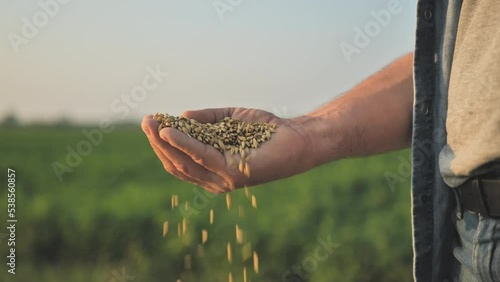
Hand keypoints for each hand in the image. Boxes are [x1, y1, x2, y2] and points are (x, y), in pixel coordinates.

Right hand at [141, 107, 313, 193]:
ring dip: (165, 143)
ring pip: (185, 163)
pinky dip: (184, 143)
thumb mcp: (229, 120)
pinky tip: (170, 130)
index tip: (151, 122)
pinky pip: (202, 157)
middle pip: (177, 163)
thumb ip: (206, 119)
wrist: (297, 136)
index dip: (163, 142)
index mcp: (212, 168)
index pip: (179, 159)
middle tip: (146, 121)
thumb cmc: (266, 129)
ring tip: (152, 123)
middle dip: (158, 143)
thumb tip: (181, 117)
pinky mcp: (233, 173)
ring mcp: (223, 179)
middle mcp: (215, 178)